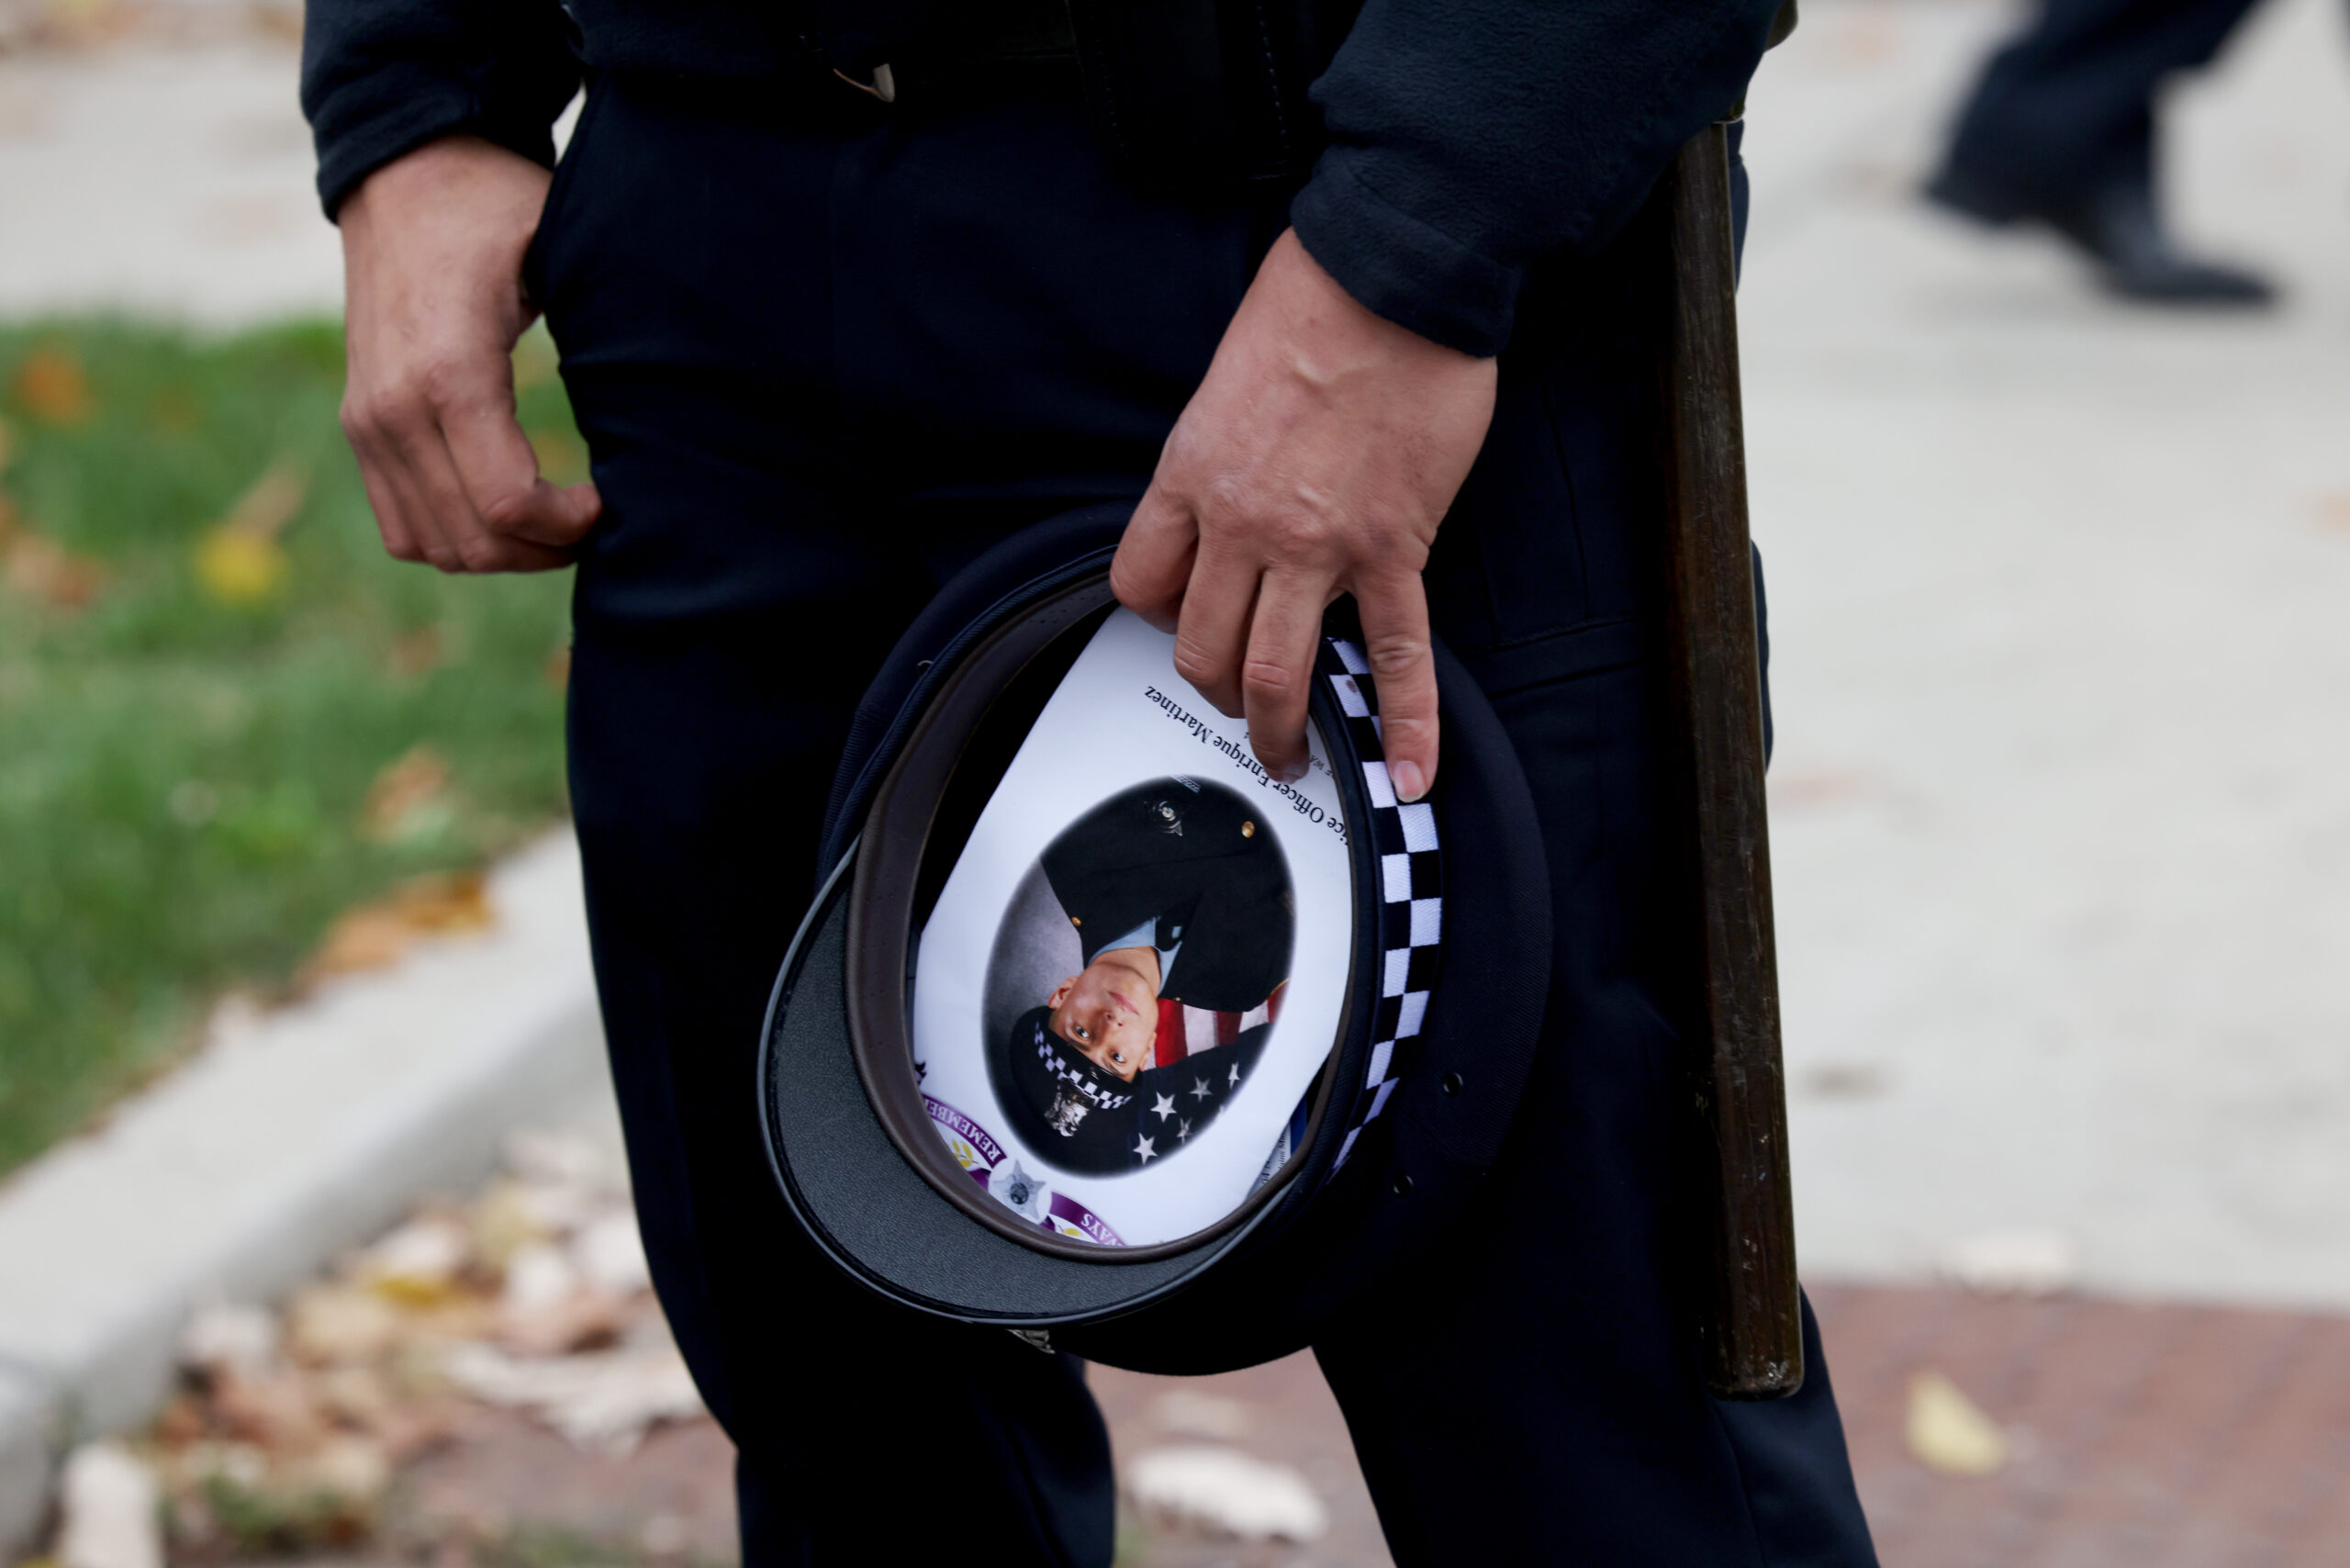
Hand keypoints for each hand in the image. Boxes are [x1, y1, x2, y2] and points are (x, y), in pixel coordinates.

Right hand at [336, 135, 598, 571]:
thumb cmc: (493, 209)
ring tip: (555, 521)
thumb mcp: (558, 254)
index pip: (506, 504)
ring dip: (504, 551)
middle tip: (591, 522)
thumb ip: (596, 337)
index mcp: (447, 373)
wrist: (402, 175)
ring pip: (435, 547)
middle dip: (544, 549)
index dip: (567, 526)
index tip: (605, 500)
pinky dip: (456, 537)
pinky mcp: (359, 427)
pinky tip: (506, 510)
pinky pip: (402, 525)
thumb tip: (659, 411)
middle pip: (474, 541)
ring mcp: (367, 422)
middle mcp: (391, 410)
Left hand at [1110, 231, 1494, 800]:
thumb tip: (1237, 488)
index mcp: (1190, 475)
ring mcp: (1316, 545)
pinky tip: (1409, 769)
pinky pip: (1396, 654)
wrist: (1395, 275)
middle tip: (1238, 706)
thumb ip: (1221, 451)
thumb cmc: (1315, 302)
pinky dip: (1404, 722)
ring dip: (1278, 729)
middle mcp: (1241, 522)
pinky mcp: (1392, 549)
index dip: (1159, 615)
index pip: (1140, 583)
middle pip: (1200, 646)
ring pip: (1274, 672)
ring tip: (1291, 757)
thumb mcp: (1226, 379)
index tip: (1183, 619)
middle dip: (1215, 691)